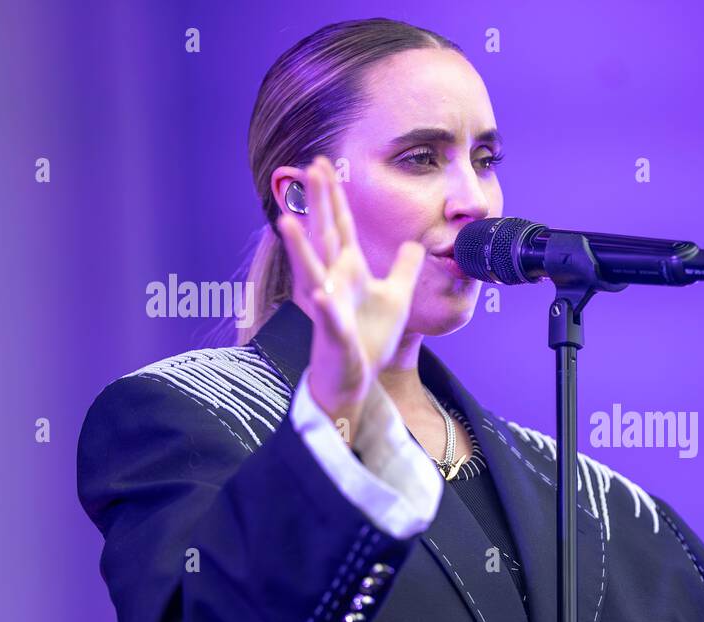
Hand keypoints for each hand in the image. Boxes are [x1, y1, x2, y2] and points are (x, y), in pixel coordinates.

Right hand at [277, 156, 426, 435]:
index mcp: (349, 270)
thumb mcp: (396, 296)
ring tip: (287, 220)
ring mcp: (330, 306)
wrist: (355, 377)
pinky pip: (329, 318)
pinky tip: (323, 294)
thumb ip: (404, 268)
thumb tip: (416, 243)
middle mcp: (333, 281)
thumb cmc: (369, 337)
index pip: (340, 226)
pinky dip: (325, 306)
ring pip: (312, 272)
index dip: (334, 195)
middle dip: (318, 203)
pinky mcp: (334, 333)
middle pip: (324, 235)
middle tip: (310, 167)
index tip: (323, 163)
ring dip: (300, 248)